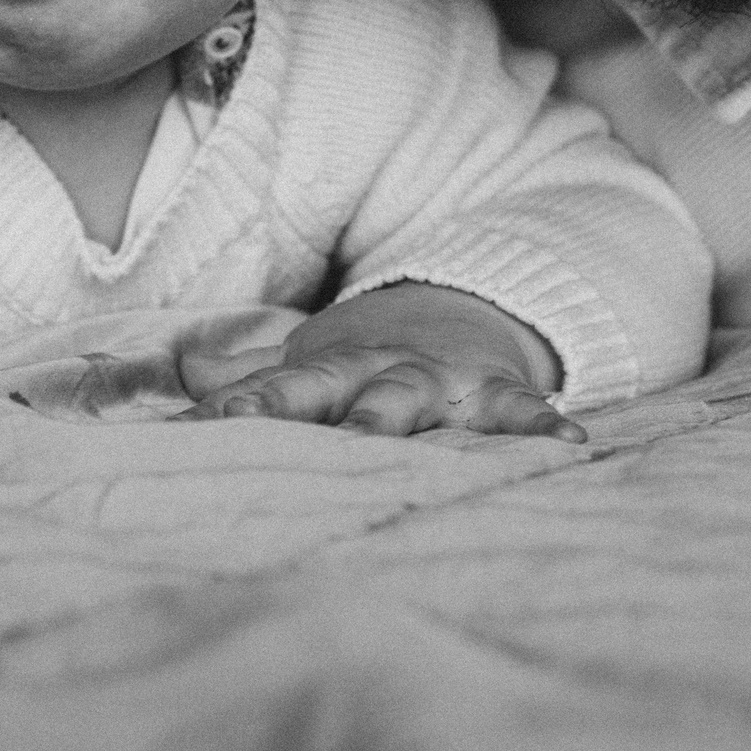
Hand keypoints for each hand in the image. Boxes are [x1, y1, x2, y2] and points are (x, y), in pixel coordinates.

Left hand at [181, 283, 587, 441]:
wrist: (457, 308)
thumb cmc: (367, 356)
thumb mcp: (307, 360)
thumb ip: (247, 375)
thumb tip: (180, 372)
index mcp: (327, 371)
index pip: (278, 389)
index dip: (244, 405)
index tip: (208, 422)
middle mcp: (377, 373)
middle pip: (337, 392)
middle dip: (302, 411)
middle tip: (268, 430)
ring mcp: (436, 380)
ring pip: (413, 400)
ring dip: (398, 417)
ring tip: (380, 440)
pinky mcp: (493, 390)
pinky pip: (517, 408)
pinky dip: (541, 423)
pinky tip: (569, 442)